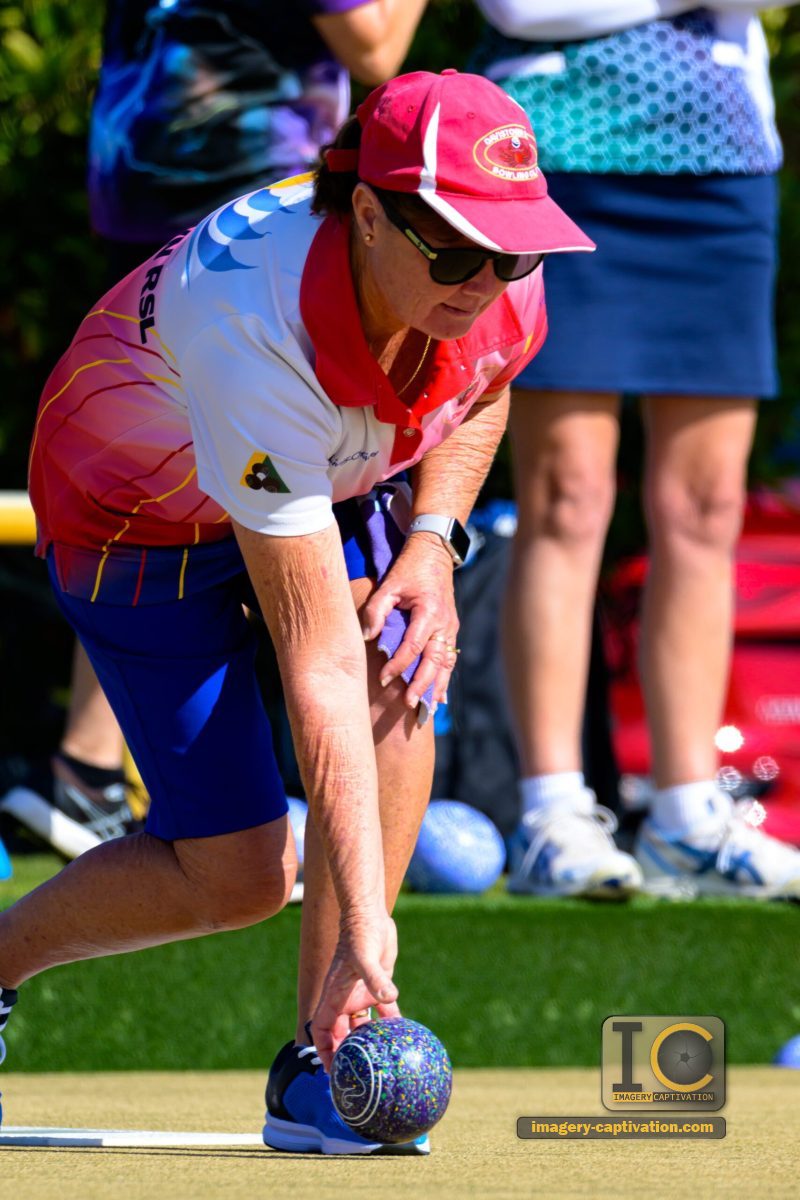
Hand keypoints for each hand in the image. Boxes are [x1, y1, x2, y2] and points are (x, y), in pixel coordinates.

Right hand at [310, 910, 399, 1071]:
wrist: (370, 916)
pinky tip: (402, 1037)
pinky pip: (384, 1012)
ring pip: (363, 1026)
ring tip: (380, 1062)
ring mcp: (362, 993)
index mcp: (334, 996)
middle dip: (346, 1052)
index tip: (332, 1069)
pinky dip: (391, 1024)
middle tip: (358, 1074)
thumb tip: (388, 998)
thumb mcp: (364, 957)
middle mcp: (346, 999)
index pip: (323, 1029)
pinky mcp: (379, 986)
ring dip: (369, 1041)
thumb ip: (375, 978)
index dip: (324, 1049)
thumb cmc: (360, 934)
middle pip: (341, 1033)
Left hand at [361, 532, 459, 709]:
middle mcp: (444, 623)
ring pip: (446, 663)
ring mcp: (451, 627)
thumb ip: (376, 610)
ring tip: (425, 707)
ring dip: (436, 686)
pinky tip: (439, 697)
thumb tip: (367, 636)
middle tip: (409, 703)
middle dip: (421, 684)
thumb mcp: (389, 584)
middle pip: (434, 661)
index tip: (383, 678)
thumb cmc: (409, 568)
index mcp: (429, 612)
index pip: (413, 646)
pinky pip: (450, 658)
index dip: (398, 664)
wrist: (434, 552)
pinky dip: (444, 678)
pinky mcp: (451, 629)